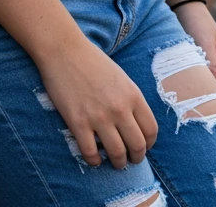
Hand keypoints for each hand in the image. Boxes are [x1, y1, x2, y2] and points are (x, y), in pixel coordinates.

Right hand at [36, 35, 157, 168]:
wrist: (64, 50)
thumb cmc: (92, 61)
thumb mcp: (121, 77)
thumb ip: (130, 99)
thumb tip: (135, 124)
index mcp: (132, 95)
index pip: (151, 130)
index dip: (149, 143)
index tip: (143, 146)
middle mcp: (119, 108)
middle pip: (137, 146)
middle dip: (136, 157)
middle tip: (130, 159)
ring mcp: (99, 117)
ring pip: (117, 154)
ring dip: (118, 163)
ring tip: (115, 162)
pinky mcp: (78, 123)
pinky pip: (90, 154)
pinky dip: (95, 161)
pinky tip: (94, 158)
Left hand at [173, 3, 215, 109]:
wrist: (184, 10)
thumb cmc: (198, 23)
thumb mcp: (205, 43)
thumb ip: (210, 64)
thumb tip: (215, 90)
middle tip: (208, 116)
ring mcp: (212, 67)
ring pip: (214, 89)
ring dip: (208, 97)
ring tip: (197, 108)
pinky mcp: (199, 67)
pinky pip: (202, 83)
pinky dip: (198, 90)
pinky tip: (189, 96)